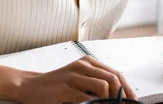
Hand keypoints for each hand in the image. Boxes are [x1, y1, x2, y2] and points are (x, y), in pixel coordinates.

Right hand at [15, 56, 135, 102]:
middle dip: (122, 95)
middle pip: (114, 78)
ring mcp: (74, 76)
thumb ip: (95, 84)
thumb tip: (117, 96)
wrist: (29, 86)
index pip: (116, 74)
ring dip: (109, 99)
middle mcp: (82, 66)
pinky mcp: (66, 88)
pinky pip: (87, 98)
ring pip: (104, 86)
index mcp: (88, 62)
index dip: (127, 89)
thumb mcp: (77, 79)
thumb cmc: (55, 86)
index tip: (133, 101)